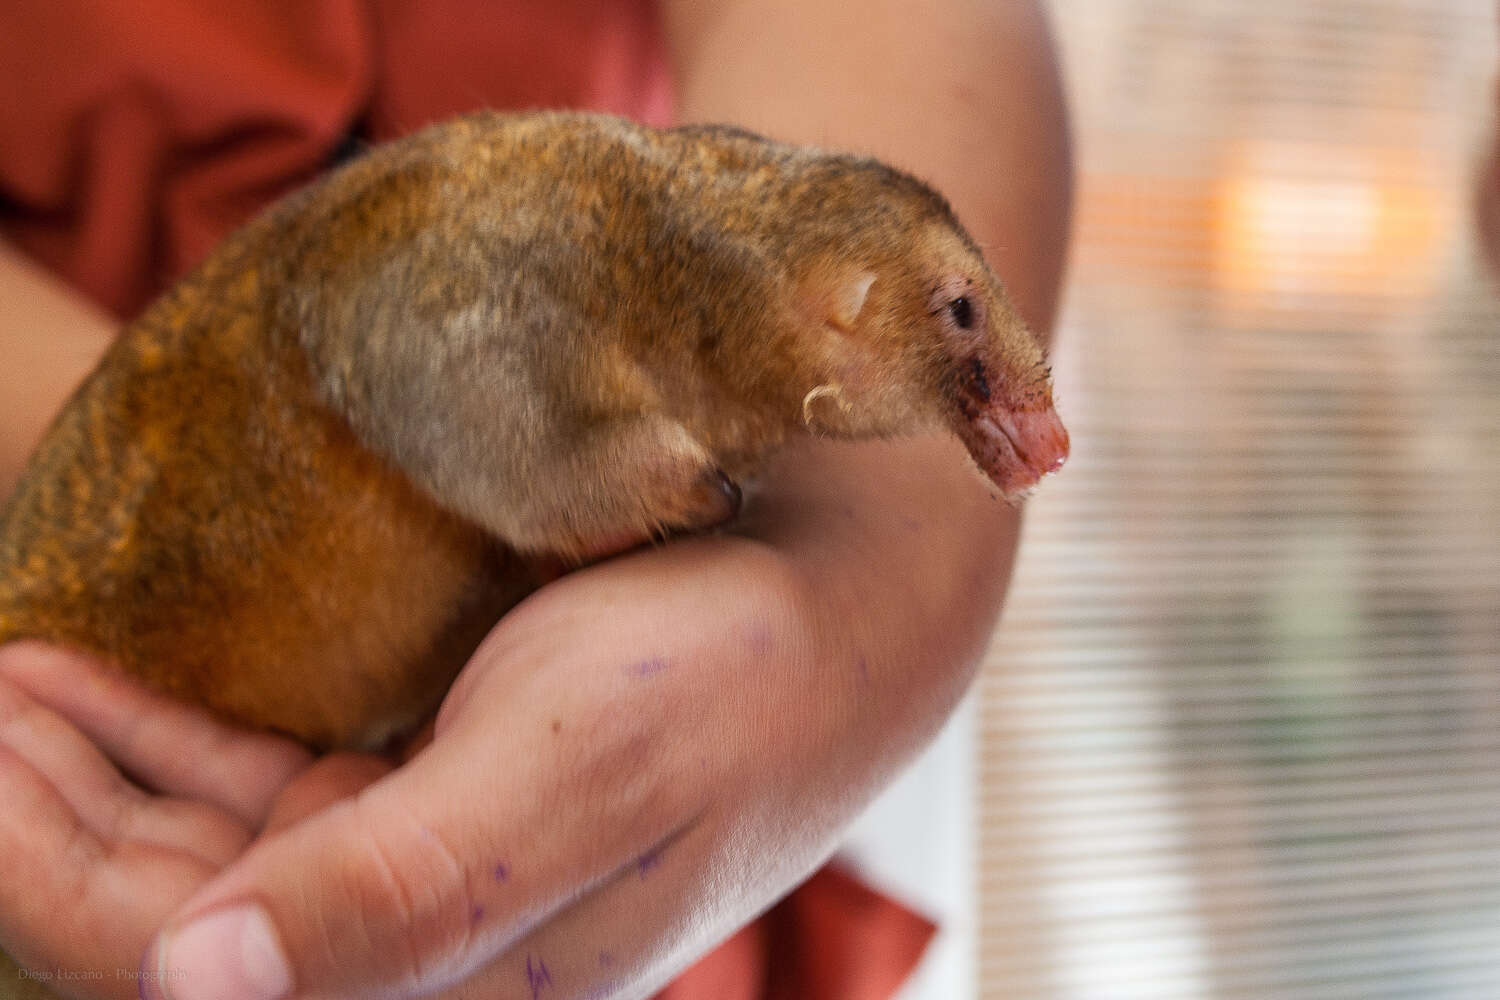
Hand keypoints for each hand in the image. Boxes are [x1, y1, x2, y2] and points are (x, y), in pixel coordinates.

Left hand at [0, 434, 1016, 999]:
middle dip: (49, 812)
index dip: (45, 865)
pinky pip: (274, 795)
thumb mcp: (566, 778)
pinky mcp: (448, 793)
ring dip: (100, 775)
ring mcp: (435, 868)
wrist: (851, 604)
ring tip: (17, 672)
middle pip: (180, 918)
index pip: (192, 970)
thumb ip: (390, 896)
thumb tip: (189, 983)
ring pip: (212, 855)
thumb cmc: (734, 683)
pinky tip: (115, 682)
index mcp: (463, 988)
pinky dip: (179, 743)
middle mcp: (435, 949)